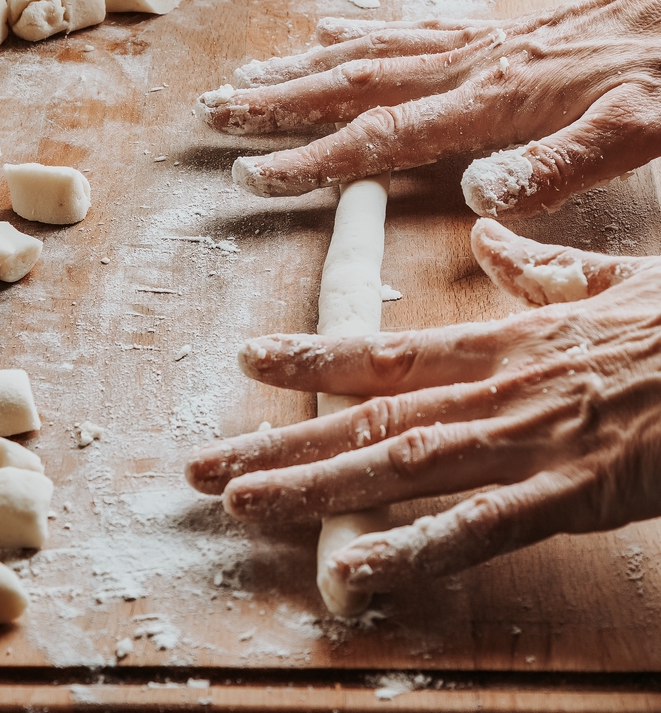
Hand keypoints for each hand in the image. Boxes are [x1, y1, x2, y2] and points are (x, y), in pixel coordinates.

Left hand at [185, 219, 660, 595]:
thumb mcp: (603, 280)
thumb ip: (535, 266)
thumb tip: (488, 234)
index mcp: (502, 340)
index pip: (386, 348)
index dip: (313, 354)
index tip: (251, 360)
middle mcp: (495, 388)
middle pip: (367, 415)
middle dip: (279, 441)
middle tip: (203, 464)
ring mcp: (529, 442)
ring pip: (400, 464)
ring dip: (314, 486)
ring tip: (241, 505)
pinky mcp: (575, 494)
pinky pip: (481, 528)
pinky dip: (414, 550)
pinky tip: (352, 572)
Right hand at [195, 0, 660, 216]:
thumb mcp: (633, 129)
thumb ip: (557, 164)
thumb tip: (475, 193)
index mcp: (489, 102)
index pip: (380, 137)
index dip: (312, 159)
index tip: (253, 173)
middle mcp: (464, 69)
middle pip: (351, 86)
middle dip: (277, 103)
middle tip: (216, 112)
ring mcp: (470, 46)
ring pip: (365, 55)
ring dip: (299, 69)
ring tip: (245, 79)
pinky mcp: (484, 34)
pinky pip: (402, 31)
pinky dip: (352, 35)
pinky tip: (321, 35)